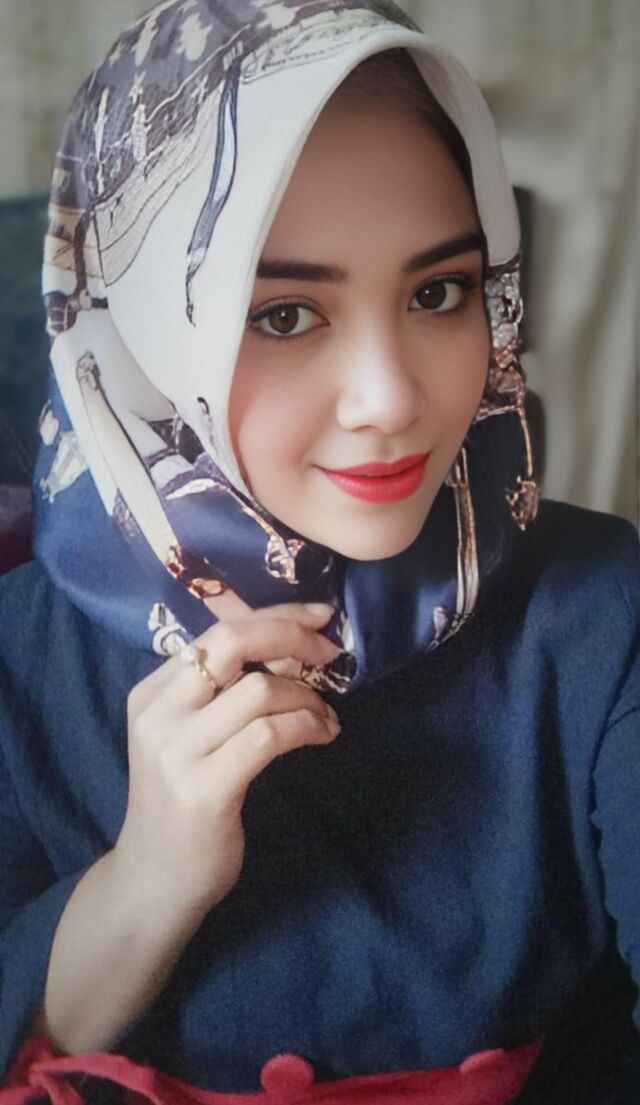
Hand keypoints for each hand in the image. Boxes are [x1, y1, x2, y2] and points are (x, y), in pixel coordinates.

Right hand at [114, 603, 340, 915]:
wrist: (155, 879)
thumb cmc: (183, 801)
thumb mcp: (193, 735)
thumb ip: (228, 691)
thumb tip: (294, 646)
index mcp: (153, 691)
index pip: (219, 630)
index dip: (276, 617)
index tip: (319, 617)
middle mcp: (158, 713)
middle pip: (233, 642)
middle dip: (292, 637)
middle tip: (330, 653)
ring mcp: (177, 752)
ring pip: (260, 690)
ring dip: (307, 697)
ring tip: (325, 715)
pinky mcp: (204, 789)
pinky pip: (270, 736)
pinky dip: (307, 726)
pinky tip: (323, 736)